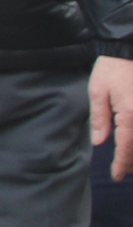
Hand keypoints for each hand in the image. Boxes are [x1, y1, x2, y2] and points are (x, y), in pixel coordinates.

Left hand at [91, 55, 132, 180]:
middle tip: (124, 172)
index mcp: (129, 114)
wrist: (128, 50)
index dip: (121, 164)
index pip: (126, 147)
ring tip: (131, 164)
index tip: (117, 176)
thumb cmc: (111, 69)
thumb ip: (99, 119)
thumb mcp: (97, 92)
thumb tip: (99, 142)